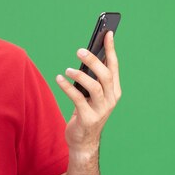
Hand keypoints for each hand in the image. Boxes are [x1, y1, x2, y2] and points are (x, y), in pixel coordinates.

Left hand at [55, 31, 121, 150]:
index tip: (107, 32)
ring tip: (68, 70)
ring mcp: (102, 110)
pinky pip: (78, 99)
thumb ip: (91, 79)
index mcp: (114, 91)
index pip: (114, 66)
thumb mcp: (90, 95)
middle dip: (94, 61)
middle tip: (80, 50)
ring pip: (95, 87)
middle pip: (105, 75)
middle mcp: (111, 99)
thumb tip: (85, 56)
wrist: (83, 141)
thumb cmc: (85, 113)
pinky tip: (59, 79)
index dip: (111, 49)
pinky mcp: (88, 118)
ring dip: (81, 76)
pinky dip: (68, 88)